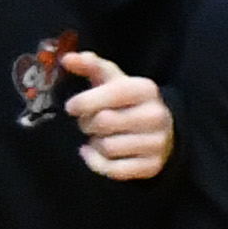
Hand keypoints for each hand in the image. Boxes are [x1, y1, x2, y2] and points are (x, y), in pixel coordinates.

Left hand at [60, 49, 168, 181]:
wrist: (161, 131)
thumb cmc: (128, 103)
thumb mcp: (113, 81)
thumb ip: (91, 66)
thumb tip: (67, 58)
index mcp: (145, 89)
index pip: (112, 94)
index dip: (85, 101)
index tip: (71, 107)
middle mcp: (155, 115)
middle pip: (104, 122)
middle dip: (87, 124)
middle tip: (87, 123)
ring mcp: (157, 143)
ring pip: (107, 148)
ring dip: (94, 144)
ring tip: (98, 137)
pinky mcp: (152, 166)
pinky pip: (113, 170)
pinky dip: (96, 163)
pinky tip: (94, 153)